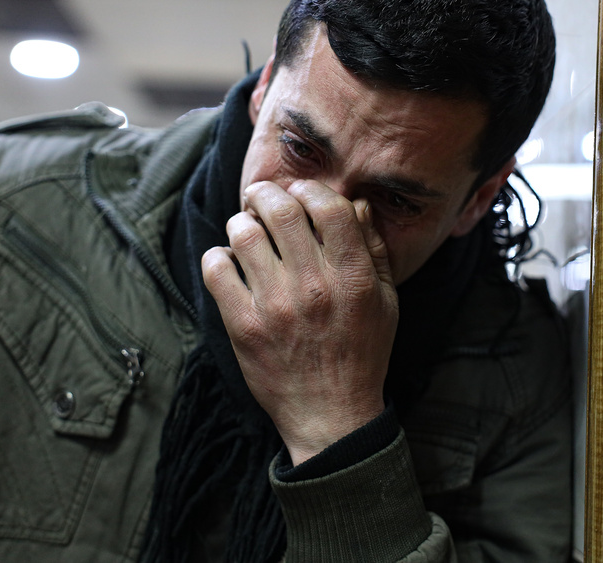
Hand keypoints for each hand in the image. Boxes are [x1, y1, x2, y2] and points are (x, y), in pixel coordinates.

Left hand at [201, 180, 398, 464]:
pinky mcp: (242, 325)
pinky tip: (229, 263)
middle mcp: (314, 286)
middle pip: (280, 210)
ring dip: (241, 222)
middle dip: (266, 194)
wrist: (331, 414)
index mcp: (354, 278)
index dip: (310, 189)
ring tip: (245, 229)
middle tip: (260, 198)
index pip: (329, 206)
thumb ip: (374, 249)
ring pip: (243, 233)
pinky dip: (218, 257)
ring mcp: (275, 306)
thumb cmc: (362, 353)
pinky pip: (216, 269)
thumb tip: (357, 204)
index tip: (300, 193)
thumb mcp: (386, 301)